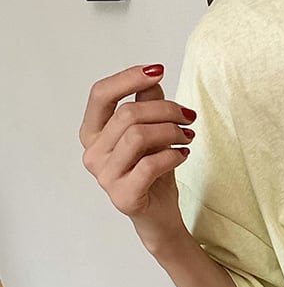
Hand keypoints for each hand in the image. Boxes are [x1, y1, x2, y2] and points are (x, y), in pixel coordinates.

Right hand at [79, 63, 195, 246]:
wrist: (160, 216)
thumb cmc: (153, 173)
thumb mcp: (152, 133)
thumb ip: (147, 105)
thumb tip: (152, 78)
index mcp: (92, 133)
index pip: (100, 94)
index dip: (128, 77)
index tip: (158, 70)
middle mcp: (92, 153)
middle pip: (127, 114)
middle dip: (165, 110)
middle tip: (188, 117)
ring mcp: (104, 176)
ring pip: (138, 136)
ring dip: (171, 132)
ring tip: (187, 137)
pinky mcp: (123, 196)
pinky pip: (149, 164)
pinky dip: (172, 156)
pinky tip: (183, 156)